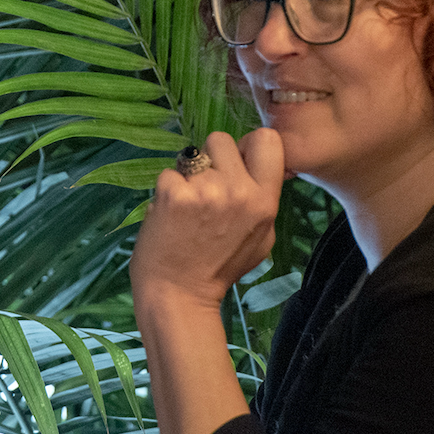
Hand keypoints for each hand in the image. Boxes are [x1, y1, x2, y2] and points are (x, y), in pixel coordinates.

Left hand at [131, 128, 284, 309]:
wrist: (180, 294)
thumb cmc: (220, 266)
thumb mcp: (261, 236)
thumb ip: (263, 198)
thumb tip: (263, 165)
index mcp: (265, 201)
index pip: (267, 139)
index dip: (247, 146)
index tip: (236, 164)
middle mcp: (239, 191)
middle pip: (222, 139)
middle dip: (211, 159)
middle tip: (205, 190)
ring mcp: (205, 190)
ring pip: (191, 153)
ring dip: (187, 174)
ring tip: (187, 206)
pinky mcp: (173, 193)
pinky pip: (168, 173)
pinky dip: (166, 190)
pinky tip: (170, 215)